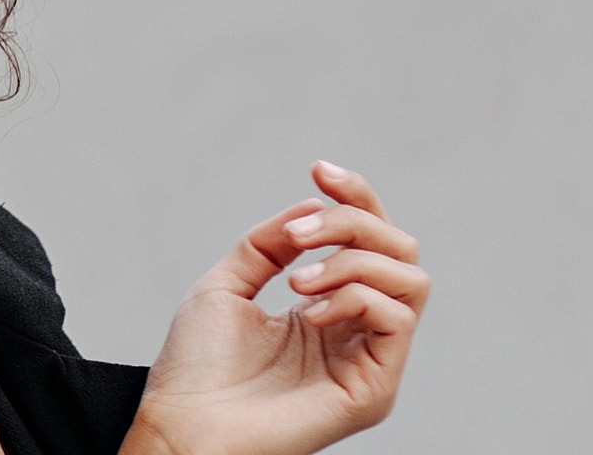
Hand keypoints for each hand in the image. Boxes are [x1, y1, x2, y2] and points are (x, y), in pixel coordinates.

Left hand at [121, 162, 428, 454]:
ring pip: (410, 280)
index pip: (368, 242)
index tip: (319, 168)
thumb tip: (311, 206)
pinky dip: (355, 295)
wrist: (182, 425)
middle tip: (300, 232)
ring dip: (352, 260)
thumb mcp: (228, 285)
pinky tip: (309, 310)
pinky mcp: (374, 389)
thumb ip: (270, 244)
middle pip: (400, 251)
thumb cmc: (196, 367)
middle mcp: (355, 332)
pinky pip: (397, 319)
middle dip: (353, 221)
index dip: (355, 197)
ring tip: (298, 279)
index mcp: (326, 308)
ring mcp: (369, 360)